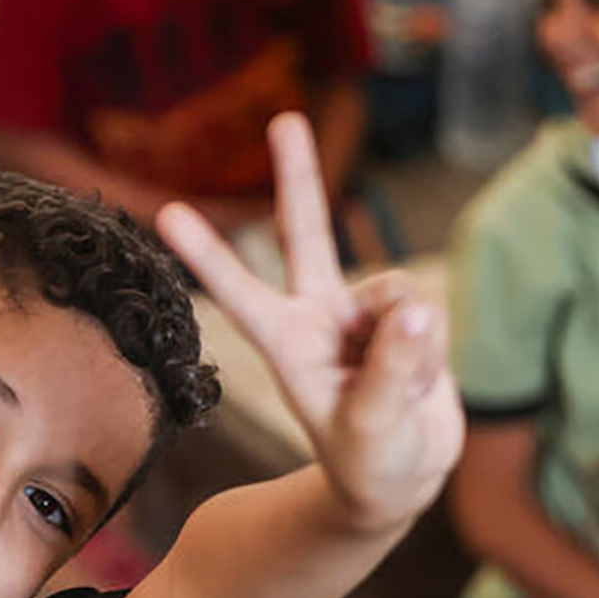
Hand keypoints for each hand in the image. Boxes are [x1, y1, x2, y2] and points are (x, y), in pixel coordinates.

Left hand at [154, 113, 464, 528]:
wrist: (402, 477)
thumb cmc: (369, 464)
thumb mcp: (372, 429)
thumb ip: (391, 372)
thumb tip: (415, 308)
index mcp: (287, 344)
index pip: (242, 293)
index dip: (208, 255)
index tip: (165, 213)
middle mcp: (318, 316)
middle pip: (306, 234)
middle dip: (299, 177)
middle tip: (286, 120)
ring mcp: (362, 313)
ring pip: (397, 296)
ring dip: (412, 348)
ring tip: (398, 394)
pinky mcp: (403, 318)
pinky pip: (431, 316)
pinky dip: (433, 353)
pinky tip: (420, 380)